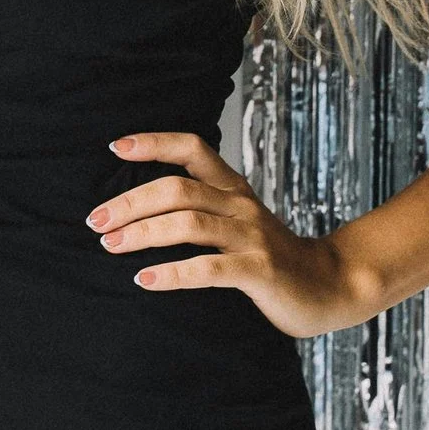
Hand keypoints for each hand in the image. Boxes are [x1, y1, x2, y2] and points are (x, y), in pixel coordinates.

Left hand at [89, 131, 388, 336]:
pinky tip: (144, 280)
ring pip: (188, 223)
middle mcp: (240, 205)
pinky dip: (172, 273)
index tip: (115, 146)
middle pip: (177, 188)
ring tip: (109, 245)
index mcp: (233, 188)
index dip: (154, 142)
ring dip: (142, 233)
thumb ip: (202, 210)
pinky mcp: (260, 271)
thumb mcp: (238, 223)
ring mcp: (251, 236)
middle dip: (130, 201)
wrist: (333, 287)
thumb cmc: (272, 258)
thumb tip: (139, 208)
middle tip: (95, 220)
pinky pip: (209, 268)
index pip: (192, 148)